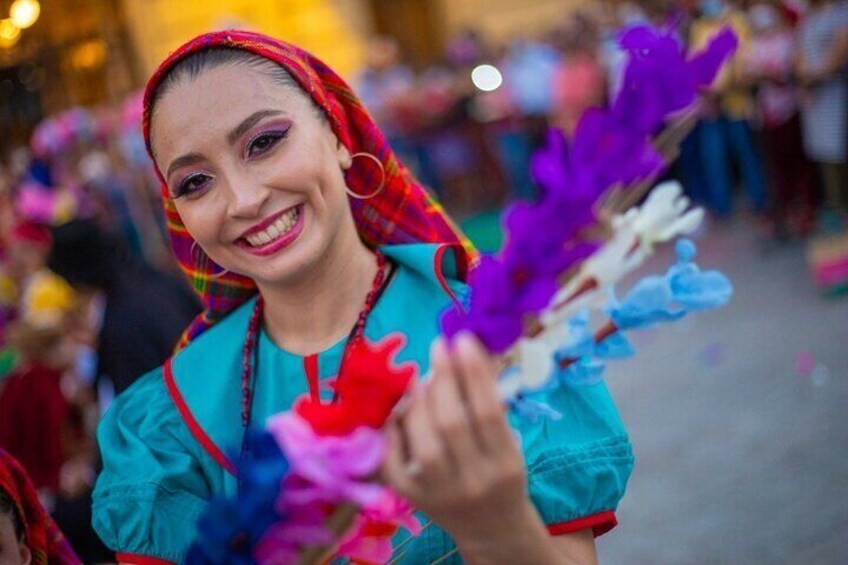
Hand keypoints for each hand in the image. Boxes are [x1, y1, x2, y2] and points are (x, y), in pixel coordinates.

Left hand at [381, 332, 536, 546]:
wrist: (492, 529)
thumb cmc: (502, 474)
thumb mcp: (508, 442)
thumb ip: (490, 401)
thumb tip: (468, 349)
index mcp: (505, 464)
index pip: (488, 412)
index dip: (473, 373)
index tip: (462, 339)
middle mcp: (474, 481)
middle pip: (452, 423)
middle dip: (443, 378)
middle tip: (438, 347)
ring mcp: (440, 493)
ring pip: (423, 441)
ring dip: (418, 401)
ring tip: (420, 377)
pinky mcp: (413, 498)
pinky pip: (395, 459)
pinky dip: (395, 429)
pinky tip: (401, 409)